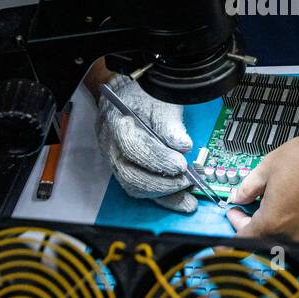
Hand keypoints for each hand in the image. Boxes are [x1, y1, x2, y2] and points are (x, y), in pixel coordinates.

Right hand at [95, 74, 196, 212]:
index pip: (134, 148)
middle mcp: (112, 146)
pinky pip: (141, 189)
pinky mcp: (126, 170)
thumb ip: (170, 124)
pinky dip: (162, 197)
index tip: (181, 164)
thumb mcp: (160, 101)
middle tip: (185, 181)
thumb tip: (183, 146)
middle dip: (161, 183)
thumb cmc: (144, 97)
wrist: (129, 97)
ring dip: (163, 194)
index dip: (158, 159)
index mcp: (118, 124)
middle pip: (130, 175)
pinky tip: (181, 200)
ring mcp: (116, 161)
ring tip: (186, 193)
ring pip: (134, 187)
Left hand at [226, 121, 298, 241]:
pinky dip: (281, 225)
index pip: (243, 240)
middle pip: (259, 243)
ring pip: (276, 240)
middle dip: (247, 227)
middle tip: (242, 208)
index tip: (229, 219)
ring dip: (264, 227)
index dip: (231, 229)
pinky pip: (293, 234)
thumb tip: (237, 198)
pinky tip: (282, 204)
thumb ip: (247, 187)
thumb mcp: (269, 166)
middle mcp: (291, 234)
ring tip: (262, 203)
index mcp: (274, 221)